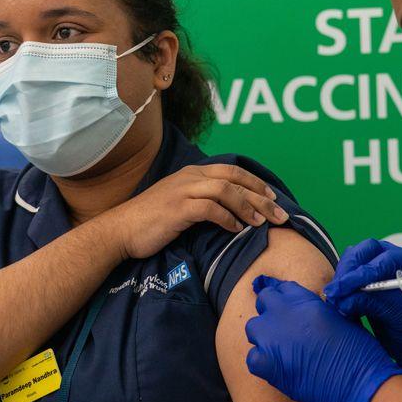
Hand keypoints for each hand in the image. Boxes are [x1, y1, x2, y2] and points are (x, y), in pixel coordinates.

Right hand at [110, 164, 287, 258]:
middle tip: (280, 214)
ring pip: (226, 191)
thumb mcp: (181, 204)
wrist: (121, 230)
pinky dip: (227, 218)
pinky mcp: (177, 208)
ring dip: (248, 207)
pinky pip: (210, 209)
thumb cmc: (153, 221)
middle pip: (235, 180)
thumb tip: (233, 212)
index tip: (274, 198)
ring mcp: (183, 191)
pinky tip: (236, 229)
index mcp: (193, 173)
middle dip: (261, 197)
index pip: (233, 171)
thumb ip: (204, 201)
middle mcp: (190, 177)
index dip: (256, 183)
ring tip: (261, 223)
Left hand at [245, 276, 401, 401]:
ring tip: (280, 347)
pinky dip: (262, 362)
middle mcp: (284, 314)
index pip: (282, 288)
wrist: (359, 384)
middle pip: (263, 301)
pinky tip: (277, 367)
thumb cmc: (359, 351)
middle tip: (283, 325)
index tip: (285, 304)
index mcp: (304, 300)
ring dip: (264, 334)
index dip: (284, 297)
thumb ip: (317, 310)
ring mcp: (272, 339)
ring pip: (253, 328)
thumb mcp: (341, 317)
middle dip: (271, 310)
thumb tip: (306, 313)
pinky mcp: (267, 365)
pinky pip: (252, 358)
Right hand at [324, 239, 401, 372]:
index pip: (384, 259)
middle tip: (335, 292)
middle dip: (349, 270)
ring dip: (343, 277)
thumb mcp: (398, 317)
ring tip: (335, 299)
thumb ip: (371, 304)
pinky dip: (344, 285)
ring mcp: (383, 267)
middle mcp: (398, 260)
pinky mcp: (370, 279)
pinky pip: (352, 273)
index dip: (362, 273)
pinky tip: (339, 301)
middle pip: (366, 251)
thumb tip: (342, 300)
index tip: (343, 289)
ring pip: (355, 259)